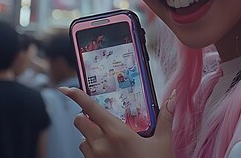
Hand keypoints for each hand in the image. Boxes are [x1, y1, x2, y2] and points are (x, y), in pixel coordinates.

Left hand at [59, 87, 175, 157]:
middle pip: (79, 122)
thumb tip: (173, 99)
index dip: (77, 96)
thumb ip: (166, 118)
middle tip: (99, 118)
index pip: (90, 108)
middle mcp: (101, 145)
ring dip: (89, 136)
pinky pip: (86, 155)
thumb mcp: (163, 143)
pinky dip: (92, 150)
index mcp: (117, 133)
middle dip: (85, 117)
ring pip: (81, 140)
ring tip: (107, 139)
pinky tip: (108, 152)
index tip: (67, 89)